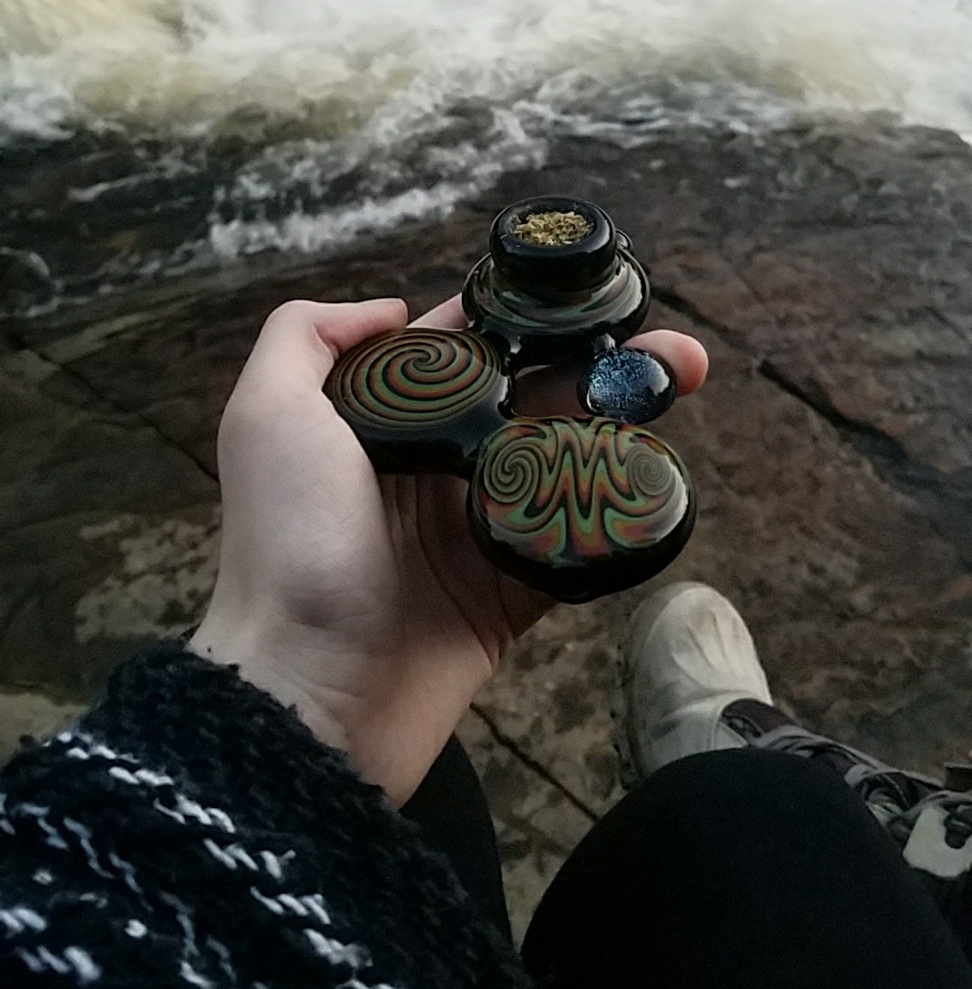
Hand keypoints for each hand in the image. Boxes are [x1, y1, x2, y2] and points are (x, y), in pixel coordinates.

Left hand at [191, 294, 708, 804]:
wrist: (309, 696)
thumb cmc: (287, 545)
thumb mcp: (266, 417)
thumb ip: (306, 337)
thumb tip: (393, 307)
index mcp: (385, 418)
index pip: (468, 349)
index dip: (526, 317)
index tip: (587, 292)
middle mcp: (437, 464)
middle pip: (535, 395)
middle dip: (603, 362)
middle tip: (671, 346)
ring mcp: (481, 529)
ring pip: (569, 458)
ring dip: (630, 419)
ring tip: (687, 378)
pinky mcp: (515, 590)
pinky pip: (580, 542)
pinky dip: (623, 510)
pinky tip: (665, 470)